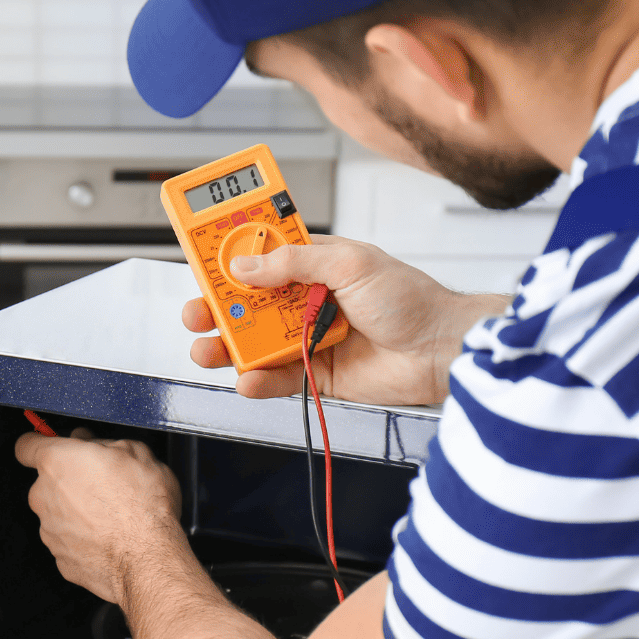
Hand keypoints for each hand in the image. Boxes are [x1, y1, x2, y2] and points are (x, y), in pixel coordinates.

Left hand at [14, 427, 185, 604]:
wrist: (147, 557)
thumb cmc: (142, 506)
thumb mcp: (135, 452)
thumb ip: (103, 442)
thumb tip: (93, 442)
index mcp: (56, 462)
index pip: (26, 445)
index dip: (41, 443)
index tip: (53, 446)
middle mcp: (44, 496)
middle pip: (47, 482)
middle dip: (70, 481)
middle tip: (103, 484)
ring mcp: (49, 530)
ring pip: (58, 514)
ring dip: (78, 512)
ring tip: (113, 515)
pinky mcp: (61, 558)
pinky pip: (69, 541)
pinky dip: (85, 539)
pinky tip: (110, 537)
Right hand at [183, 235, 510, 404]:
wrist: (439, 350)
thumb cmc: (410, 299)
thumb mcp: (349, 263)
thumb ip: (294, 262)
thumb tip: (245, 266)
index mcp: (314, 264)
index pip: (261, 257)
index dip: (230, 257)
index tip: (203, 261)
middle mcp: (306, 299)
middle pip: (248, 303)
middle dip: (218, 308)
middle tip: (198, 312)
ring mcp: (308, 337)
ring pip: (255, 343)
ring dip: (228, 346)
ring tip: (209, 349)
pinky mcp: (316, 375)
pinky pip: (277, 378)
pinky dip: (257, 381)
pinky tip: (248, 379)